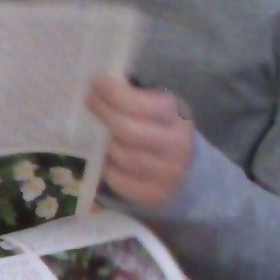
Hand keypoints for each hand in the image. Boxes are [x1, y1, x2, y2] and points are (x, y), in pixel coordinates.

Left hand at [88, 75, 196, 211]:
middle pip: (128, 132)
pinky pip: (119, 181)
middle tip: (89, 101)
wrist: (190, 173)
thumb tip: (100, 86)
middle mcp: (177, 147)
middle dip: (105, 114)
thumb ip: (138, 100)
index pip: (144, 106)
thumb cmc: (166, 133)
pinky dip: (108, 168)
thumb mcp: (162, 112)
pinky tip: (105, 159)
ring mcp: (167, 175)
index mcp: (179, 120)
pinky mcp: (154, 196)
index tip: (96, 82)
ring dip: (104, 144)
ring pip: (122, 157)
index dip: (116, 94)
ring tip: (97, 132)